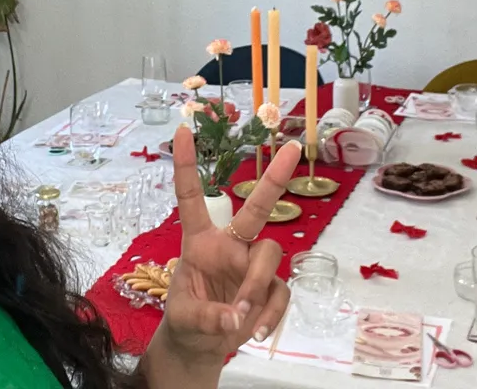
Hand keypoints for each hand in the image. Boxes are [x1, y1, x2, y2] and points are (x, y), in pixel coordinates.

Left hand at [158, 125, 300, 363]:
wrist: (201, 347)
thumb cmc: (186, 320)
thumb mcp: (184, 319)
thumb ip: (207, 317)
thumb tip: (236, 317)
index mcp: (201, 242)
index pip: (191, 198)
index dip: (188, 166)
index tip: (182, 130)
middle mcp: (231, 245)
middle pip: (257, 208)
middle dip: (275, 178)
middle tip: (294, 147)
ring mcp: (253, 265)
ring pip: (270, 255)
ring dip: (256, 285)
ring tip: (241, 317)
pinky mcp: (271, 288)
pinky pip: (280, 293)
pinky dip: (270, 315)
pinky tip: (255, 332)